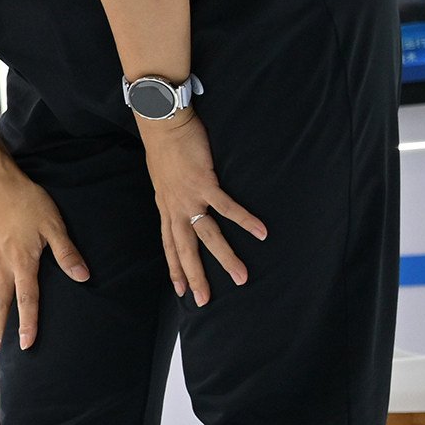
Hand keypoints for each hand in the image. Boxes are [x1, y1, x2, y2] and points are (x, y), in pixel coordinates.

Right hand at [0, 163, 87, 351]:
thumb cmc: (28, 202)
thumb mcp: (54, 226)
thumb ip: (67, 253)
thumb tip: (83, 277)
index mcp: (22, 263)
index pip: (27, 301)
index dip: (28, 325)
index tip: (27, 344)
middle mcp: (4, 265)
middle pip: (2, 303)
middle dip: (1, 327)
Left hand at [141, 110, 264, 305]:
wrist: (162, 124)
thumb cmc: (166, 149)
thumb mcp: (164, 180)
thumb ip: (173, 197)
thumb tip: (181, 206)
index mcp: (166, 208)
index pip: (169, 246)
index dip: (175, 269)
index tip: (180, 291)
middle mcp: (175, 208)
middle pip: (185, 250)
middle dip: (195, 277)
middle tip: (205, 301)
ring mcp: (189, 197)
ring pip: (207, 236)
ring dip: (225, 258)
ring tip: (242, 277)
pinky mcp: (204, 183)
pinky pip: (227, 207)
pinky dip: (244, 220)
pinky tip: (262, 233)